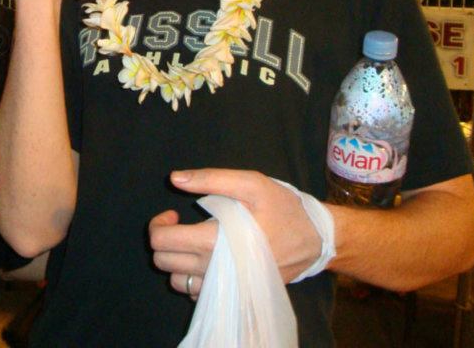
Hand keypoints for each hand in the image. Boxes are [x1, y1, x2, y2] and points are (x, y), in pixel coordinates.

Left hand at [149, 169, 321, 297]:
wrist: (314, 240)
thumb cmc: (282, 209)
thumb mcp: (251, 184)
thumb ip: (211, 179)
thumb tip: (175, 178)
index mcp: (213, 241)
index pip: (162, 242)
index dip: (159, 224)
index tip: (174, 213)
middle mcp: (213, 269)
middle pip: (162, 262)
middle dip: (164, 240)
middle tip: (180, 224)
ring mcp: (222, 286)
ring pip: (176, 281)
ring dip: (175, 260)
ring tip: (191, 242)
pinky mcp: (232, 294)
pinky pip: (195, 293)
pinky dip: (191, 276)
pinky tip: (204, 258)